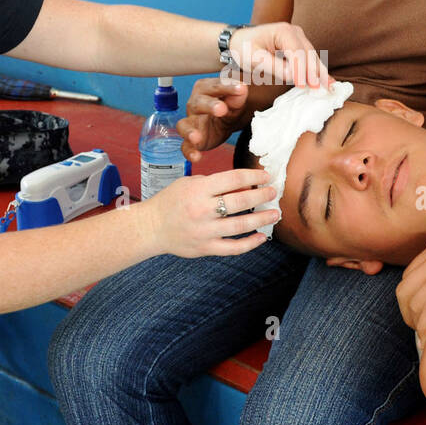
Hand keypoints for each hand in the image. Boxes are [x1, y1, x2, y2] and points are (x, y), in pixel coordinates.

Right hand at [140, 167, 276, 257]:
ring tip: (275, 214)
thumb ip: (215, 183)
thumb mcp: (190, 184)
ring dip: (261, 219)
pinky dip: (249, 244)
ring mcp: (204, 231)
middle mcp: (202, 210)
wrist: (150, 227)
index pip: (233, 179)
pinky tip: (262, 237)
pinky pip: (232, 248)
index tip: (266, 175)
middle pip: (240, 201)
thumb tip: (245, 184)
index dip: (253, 175)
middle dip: (261, 195)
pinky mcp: (205, 248)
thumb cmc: (171, 201)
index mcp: (199, 190)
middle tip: (274, 192)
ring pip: (240, 226)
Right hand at [177, 74, 249, 163]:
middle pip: (197, 103)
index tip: (241, 89)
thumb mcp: (235, 101)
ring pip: (184, 125)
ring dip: (189, 132)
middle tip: (222, 109)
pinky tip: (196, 157)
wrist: (223, 123)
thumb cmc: (227, 107)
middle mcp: (194, 105)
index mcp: (205, 90)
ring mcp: (190, 123)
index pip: (214, 86)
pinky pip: (185, 147)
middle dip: (209, 106)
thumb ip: (238, 96)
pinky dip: (189, 152)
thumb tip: (242, 89)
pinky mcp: (191, 141)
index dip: (226, 87)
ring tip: (196, 137)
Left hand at [227, 23, 331, 89]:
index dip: (300, 70)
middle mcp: (295, 32)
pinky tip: (327, 82)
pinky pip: (310, 59)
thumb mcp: (255, 59)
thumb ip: (274, 67)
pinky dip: (317, 71)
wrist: (240, 42)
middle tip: (321, 90)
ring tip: (329, 87)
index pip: (296, 53)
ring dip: (320, 73)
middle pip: (308, 54)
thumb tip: (293, 76)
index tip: (301, 85)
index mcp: (283, 31)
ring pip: (312, 57)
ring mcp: (299, 38)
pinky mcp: (299, 46)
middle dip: (315, 73)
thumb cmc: (244, 49)